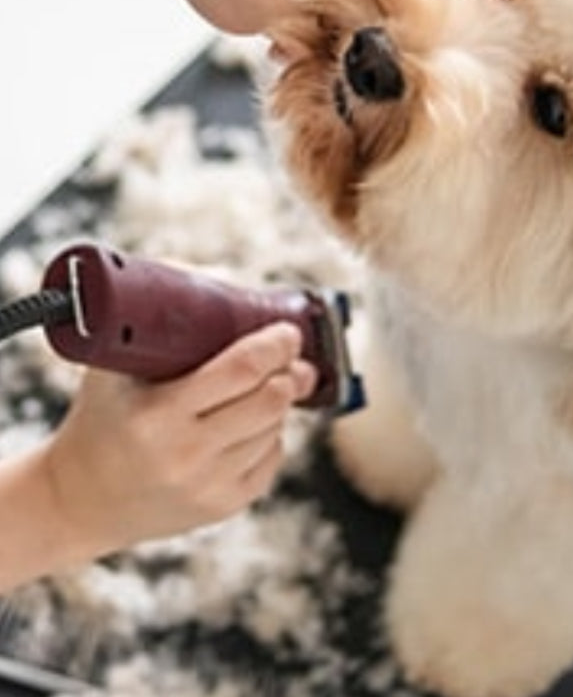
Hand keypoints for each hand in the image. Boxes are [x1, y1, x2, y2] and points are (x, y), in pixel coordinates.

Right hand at [40, 323, 316, 556]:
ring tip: (263, 385)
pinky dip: (271, 433)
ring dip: (280, 400)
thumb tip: (199, 271)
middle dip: (289, 369)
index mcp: (157, 416)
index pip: (241, 371)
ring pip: (276, 427)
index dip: (275, 345)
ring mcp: (208, 486)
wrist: (76, 503)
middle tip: (289, 354)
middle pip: (271, 399)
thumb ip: (151, 322)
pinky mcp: (223, 507)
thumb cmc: (100, 421)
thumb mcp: (112, 370)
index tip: (287, 331)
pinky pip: (272, 457)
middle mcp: (185, 455)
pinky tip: (250, 423)